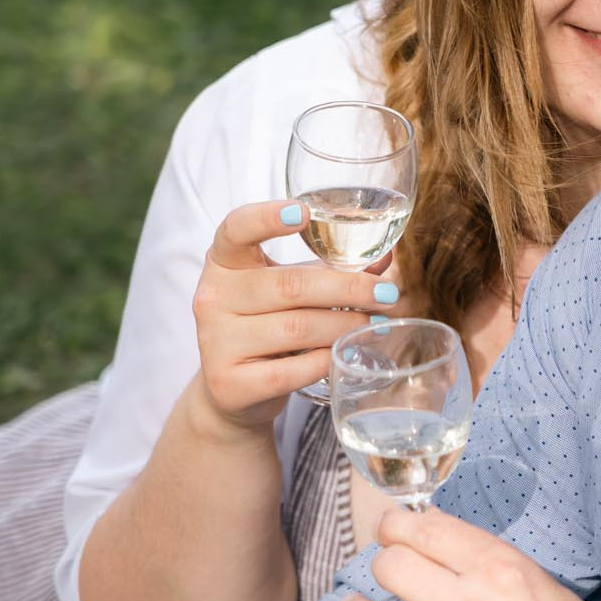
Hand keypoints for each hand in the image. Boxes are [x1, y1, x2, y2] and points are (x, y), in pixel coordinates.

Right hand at [188, 199, 400, 435]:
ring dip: (346, 326)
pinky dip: (327, 361)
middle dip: (350, 289)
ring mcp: (215, 342)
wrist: (231, 388)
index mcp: (224, 264)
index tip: (303, 212)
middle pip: (291, 285)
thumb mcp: (291, 290)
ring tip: (375, 325)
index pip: (235, 230)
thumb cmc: (267, 325)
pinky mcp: (228, 383)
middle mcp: (212, 297)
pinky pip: (293, 370)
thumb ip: (332, 271)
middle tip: (387, 295)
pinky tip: (344, 355)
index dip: (266, 218)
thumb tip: (385, 259)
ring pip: (298, 328)